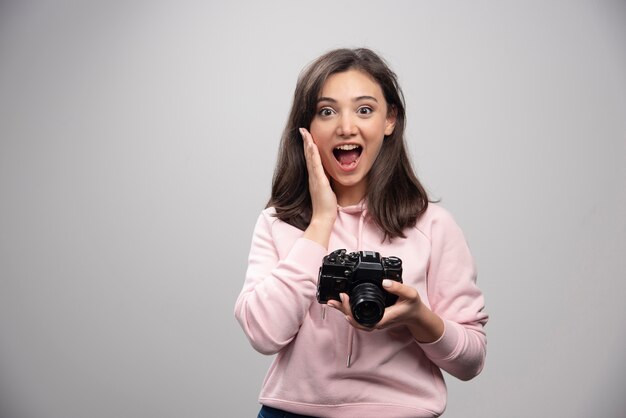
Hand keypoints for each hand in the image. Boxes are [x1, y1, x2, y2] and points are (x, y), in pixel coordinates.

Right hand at [300, 128, 336, 223]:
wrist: (323, 217)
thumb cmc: (326, 205)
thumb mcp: (326, 188)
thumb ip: (326, 179)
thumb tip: (328, 173)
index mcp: (315, 176)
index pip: (311, 158)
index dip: (308, 146)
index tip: (307, 135)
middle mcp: (312, 175)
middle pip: (308, 155)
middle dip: (306, 141)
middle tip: (302, 129)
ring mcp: (315, 178)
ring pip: (310, 157)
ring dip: (308, 144)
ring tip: (305, 133)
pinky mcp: (319, 181)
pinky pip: (316, 165)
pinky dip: (313, 155)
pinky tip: (312, 146)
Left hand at [328, 280, 444, 341]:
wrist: (416, 315)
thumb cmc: (413, 305)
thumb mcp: (409, 294)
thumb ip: (397, 287)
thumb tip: (384, 282)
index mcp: (384, 318)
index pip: (362, 319)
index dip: (350, 310)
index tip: (345, 297)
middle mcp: (377, 322)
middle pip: (355, 321)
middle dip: (343, 310)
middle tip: (335, 298)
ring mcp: (374, 321)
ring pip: (355, 319)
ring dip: (343, 311)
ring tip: (332, 302)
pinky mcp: (373, 318)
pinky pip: (358, 317)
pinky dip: (349, 311)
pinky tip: (342, 304)